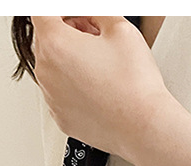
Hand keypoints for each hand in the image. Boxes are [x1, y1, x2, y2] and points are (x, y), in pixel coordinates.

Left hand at [31, 16, 171, 159]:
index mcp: (55, 43)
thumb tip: (90, 14)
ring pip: (54, 70)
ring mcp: (52, 98)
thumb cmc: (136, 87)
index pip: (44, 12)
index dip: (64, 12)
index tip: (79, 18)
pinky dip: (75, 91)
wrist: (146, 129)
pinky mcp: (62, 118)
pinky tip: (100, 93)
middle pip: (47, 40)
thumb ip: (97, 12)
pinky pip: (62, 96)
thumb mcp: (122, 29)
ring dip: (71, 64)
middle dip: (68, 36)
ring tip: (102, 72)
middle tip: (97, 43)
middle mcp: (46, 71)